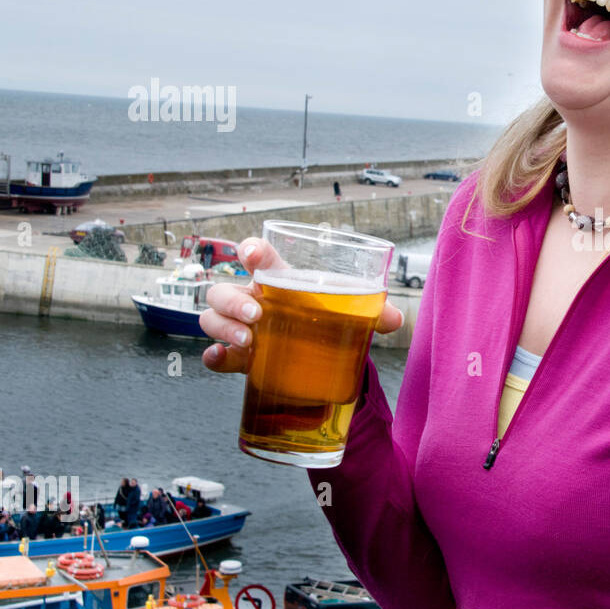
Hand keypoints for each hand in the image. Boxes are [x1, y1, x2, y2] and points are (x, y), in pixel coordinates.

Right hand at [198, 235, 406, 373]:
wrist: (322, 351)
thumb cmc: (329, 316)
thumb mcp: (351, 310)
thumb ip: (374, 312)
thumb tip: (397, 319)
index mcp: (278, 278)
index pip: (257, 255)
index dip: (250, 249)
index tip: (251, 254)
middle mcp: (253, 299)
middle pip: (223, 289)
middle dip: (232, 300)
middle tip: (257, 315)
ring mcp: (241, 328)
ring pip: (212, 318)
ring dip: (223, 326)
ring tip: (248, 340)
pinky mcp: (240, 357)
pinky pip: (215, 354)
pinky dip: (213, 356)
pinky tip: (220, 358)